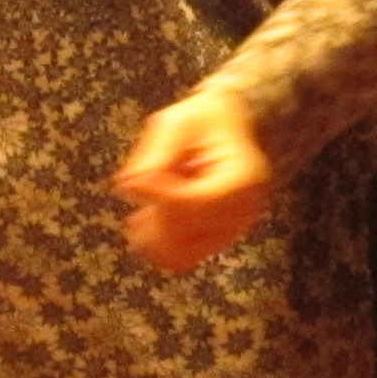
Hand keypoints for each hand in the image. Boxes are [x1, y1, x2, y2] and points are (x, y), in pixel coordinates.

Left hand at [113, 88, 273, 270]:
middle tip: (140, 186)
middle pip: (188, 232)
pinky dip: (158, 245)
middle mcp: (243, 213)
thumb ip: (157, 154)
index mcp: (245, 179)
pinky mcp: (216, 241)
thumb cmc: (204, 120)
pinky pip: (182, 258)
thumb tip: (131, 187)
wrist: (227, 128)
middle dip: (156, 213)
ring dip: (154, 234)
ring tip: (140, 211)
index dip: (161, 197)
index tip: (136, 181)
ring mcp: (231, 231)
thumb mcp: (179, 122)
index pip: (199, 203)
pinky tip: (146, 222)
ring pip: (182, 254)